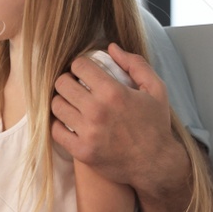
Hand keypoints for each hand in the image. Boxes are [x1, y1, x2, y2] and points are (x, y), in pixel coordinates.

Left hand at [50, 43, 187, 192]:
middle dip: (67, 81)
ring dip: (61, 101)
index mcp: (113, 93)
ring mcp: (88, 133)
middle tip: (74, 86)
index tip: (83, 71)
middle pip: (62, 84)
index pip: (79, 66)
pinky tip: (68, 122)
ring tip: (70, 103)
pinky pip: (56, 131)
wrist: (156, 165)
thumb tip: (111, 47)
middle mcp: (97, 111)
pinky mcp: (82, 152)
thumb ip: (135, 64)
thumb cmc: (156, 125)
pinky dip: (59, 124)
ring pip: (56, 106)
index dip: (79, 65)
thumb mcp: (156, 89)